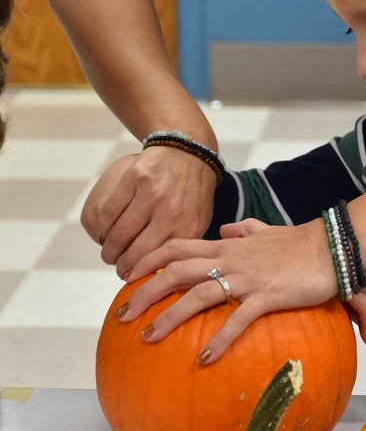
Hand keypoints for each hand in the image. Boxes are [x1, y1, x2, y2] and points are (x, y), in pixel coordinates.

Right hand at [81, 146, 217, 276]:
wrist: (189, 152)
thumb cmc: (192, 193)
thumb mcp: (199, 221)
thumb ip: (183, 247)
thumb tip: (161, 277)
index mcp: (188, 227)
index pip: (157, 263)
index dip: (139, 275)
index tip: (131, 278)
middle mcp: (170, 211)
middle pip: (134, 253)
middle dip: (121, 267)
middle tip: (118, 267)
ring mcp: (151, 193)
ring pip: (118, 235)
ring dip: (109, 250)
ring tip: (109, 253)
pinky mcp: (134, 177)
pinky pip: (108, 212)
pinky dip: (102, 228)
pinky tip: (104, 233)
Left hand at [117, 217, 337, 360]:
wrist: (332, 246)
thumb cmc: (301, 242)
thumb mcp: (267, 230)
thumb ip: (244, 229)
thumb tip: (225, 227)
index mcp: (229, 243)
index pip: (178, 245)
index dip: (148, 258)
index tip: (126, 276)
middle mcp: (231, 257)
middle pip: (177, 269)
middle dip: (145, 291)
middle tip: (122, 315)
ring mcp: (248, 276)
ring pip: (199, 293)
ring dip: (170, 316)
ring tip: (148, 338)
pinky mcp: (267, 295)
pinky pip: (238, 318)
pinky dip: (219, 340)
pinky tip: (204, 360)